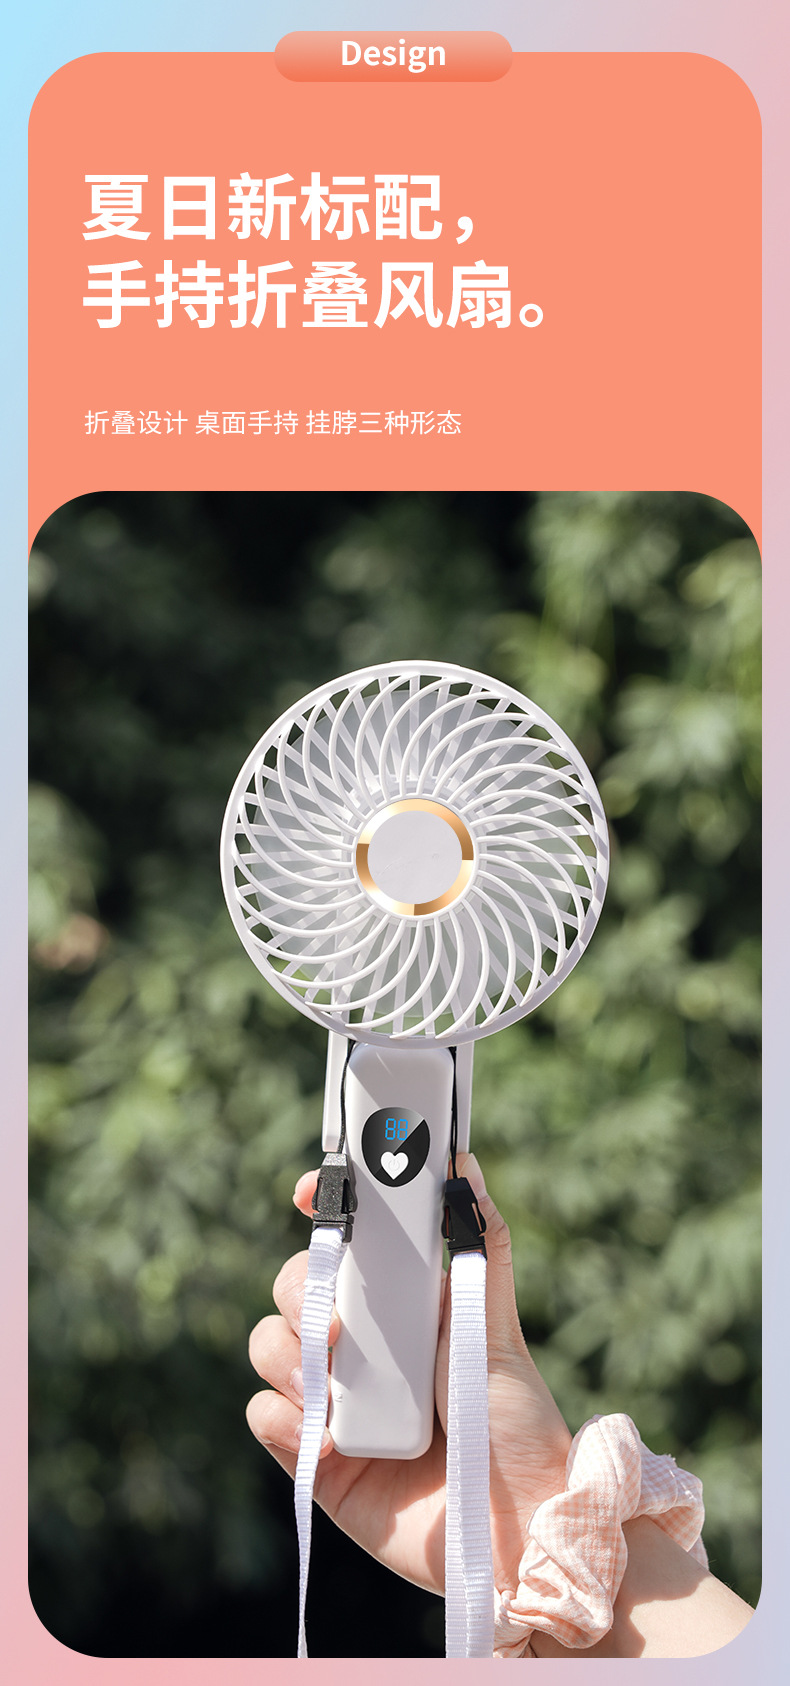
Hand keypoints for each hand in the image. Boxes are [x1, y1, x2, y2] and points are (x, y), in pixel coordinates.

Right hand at [246, 1153, 570, 1596]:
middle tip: (337, 1325)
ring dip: (287, 1355)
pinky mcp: (316, 1460)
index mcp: (398, 1307)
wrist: (515, 1533)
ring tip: (331, 1388)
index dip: (318, 1211)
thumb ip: (480, 1247)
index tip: (309, 1193)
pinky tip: (326, 1438)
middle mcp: (359, 1348)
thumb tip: (463, 1166)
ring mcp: (333, 1401)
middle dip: (301, 1291)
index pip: (339, 1244)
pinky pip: (265, 1416)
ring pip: (268, 1344)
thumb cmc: (514, 1427)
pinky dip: (282, 1417)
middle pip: (294, 1287)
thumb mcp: (497, 1327)